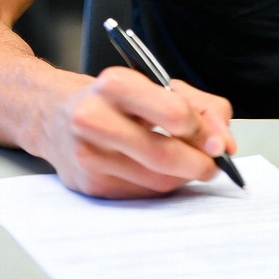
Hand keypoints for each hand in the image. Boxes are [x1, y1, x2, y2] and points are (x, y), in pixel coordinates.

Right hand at [41, 67, 235, 197]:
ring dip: (183, 177)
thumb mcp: (157, 85)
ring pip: (156, 180)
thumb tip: (225, 143)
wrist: (52, 114)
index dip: (204, 131)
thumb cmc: (114, 98)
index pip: (174, 113)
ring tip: (188, 164)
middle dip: (199, 164)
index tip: (217, 140)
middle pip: (164, 154)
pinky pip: (141, 194)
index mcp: (116, 84)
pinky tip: (158, 171)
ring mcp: (88, 155)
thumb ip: (200, 106)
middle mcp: (95, 118)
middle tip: (214, 164)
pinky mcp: (88, 185)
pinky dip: (160, 186)